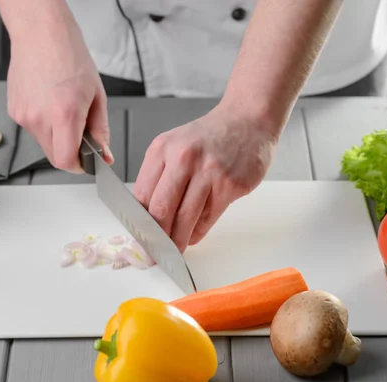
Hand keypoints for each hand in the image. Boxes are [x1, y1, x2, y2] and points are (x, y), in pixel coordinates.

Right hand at [6, 21, 113, 171]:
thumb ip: (100, 130)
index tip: (87, 162)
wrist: (42, 34)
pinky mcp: (14, 111)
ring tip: (63, 109)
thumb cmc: (70, 56)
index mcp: (64, 114)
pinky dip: (44, 124)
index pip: (66, 161)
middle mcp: (40, 118)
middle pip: (54, 156)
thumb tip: (104, 154)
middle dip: (70, 152)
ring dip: (57, 137)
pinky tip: (49, 103)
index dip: (79, 166)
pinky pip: (33, 130)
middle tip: (80, 132)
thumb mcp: (97, 95)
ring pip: (44, 144)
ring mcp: (23, 116)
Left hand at [133, 103, 278, 252]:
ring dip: (177, 241)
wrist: (247, 121)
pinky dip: (198, 232)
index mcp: (162, 149)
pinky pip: (209, 218)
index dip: (139, 223)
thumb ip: (159, 177)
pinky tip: (193, 235)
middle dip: (155, 239)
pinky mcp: (231, 185)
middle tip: (152, 255)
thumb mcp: (174, 147)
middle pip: (161, 210)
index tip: (138, 239)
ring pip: (185, 219)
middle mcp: (183, 158)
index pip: (142, 195)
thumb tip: (148, 217)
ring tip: (173, 252)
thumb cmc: (208, 138)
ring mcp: (209, 172)